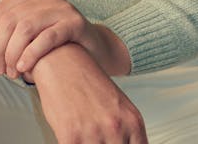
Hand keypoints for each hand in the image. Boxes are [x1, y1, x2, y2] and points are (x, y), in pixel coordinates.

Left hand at [0, 0, 131, 79]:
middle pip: (10, 20)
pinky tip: (24, 68)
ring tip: (12, 72)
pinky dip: (31, 54)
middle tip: (0, 69)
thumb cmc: (57, 37)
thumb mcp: (36, 20)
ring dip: (13, 54)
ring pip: (25, 28)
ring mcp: (63, 8)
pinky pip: (47, 37)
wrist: (92, 47)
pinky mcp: (76, 24)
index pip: (0, 10)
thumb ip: (18, 5)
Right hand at [31, 44, 147, 142]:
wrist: (64, 61)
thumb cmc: (88, 83)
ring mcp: (95, 134)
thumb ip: (125, 132)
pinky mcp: (71, 138)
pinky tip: (72, 139)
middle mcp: (117, 128)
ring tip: (85, 138)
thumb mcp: (118, 107)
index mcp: (133, 121)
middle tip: (98, 140)